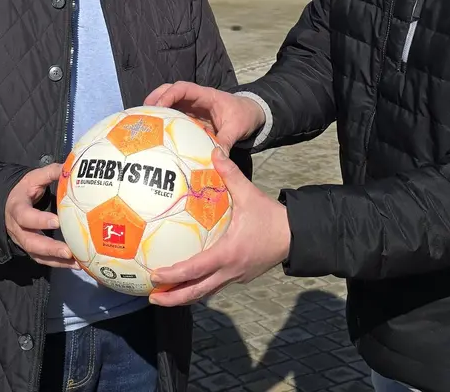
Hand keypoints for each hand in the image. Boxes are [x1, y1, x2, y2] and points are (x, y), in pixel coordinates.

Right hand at [4, 163, 76, 268]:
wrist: (9, 205)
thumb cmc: (26, 190)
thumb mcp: (34, 178)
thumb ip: (50, 173)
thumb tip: (70, 168)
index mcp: (17, 208)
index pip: (25, 216)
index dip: (39, 220)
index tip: (57, 221)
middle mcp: (18, 229)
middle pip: (30, 242)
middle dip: (50, 248)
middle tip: (68, 251)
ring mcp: (24, 242)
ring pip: (37, 255)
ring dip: (57, 260)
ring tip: (77, 262)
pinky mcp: (32, 250)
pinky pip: (44, 261)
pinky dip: (59, 264)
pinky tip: (76, 264)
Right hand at [145, 81, 264, 151]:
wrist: (252, 114)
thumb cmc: (244, 116)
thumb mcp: (237, 128)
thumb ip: (226, 141)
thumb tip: (216, 158)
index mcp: (206, 95)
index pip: (183, 89)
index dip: (169, 95)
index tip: (158, 106)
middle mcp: (196, 99)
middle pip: (171, 90)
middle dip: (156, 97)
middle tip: (143, 111)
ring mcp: (193, 107)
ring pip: (171, 102)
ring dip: (157, 108)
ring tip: (144, 121)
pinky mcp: (192, 117)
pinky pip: (176, 115)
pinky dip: (165, 119)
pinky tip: (156, 133)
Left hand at [147, 148, 289, 306]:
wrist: (297, 236)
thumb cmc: (271, 217)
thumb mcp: (250, 194)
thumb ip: (230, 174)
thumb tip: (214, 151)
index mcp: (228, 254)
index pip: (195, 270)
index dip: (173, 276)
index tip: (154, 276)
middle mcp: (230, 271)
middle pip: (196, 292)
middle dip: (173, 298)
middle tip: (152, 298)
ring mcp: (236, 276)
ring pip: (206, 292)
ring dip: (185, 296)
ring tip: (164, 296)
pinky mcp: (241, 276)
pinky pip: (216, 285)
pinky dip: (200, 286)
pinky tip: (190, 280)